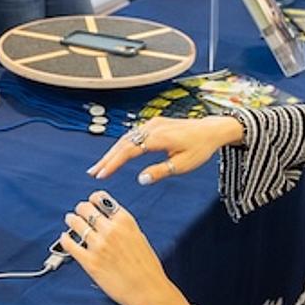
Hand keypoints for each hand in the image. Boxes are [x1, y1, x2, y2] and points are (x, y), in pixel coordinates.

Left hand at [59, 191, 191, 304]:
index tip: (90, 201)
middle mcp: (111, 230)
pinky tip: (65, 238)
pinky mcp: (90, 262)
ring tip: (70, 220)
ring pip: (76, 224)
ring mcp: (99, 245)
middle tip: (78, 211)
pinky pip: (70, 245)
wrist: (148, 290)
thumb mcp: (139, 237)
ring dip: (71, 220)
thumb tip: (110, 221)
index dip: (93, 198)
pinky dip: (65, 239)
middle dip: (80, 208)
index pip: (101, 199)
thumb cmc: (147, 268)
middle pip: (86, 209)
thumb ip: (123, 227)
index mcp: (125, 221)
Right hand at [87, 115, 243, 184]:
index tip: (102, 175)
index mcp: (159, 137)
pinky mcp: (153, 124)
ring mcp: (151, 124)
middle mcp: (152, 127)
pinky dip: (122, 146)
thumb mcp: (183, 164)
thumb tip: (141, 180)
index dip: (114, 163)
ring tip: (100, 167)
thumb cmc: (199, 148)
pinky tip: (115, 156)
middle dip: (107, 158)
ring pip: (126, 138)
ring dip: (112, 152)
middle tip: (93, 173)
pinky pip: (133, 135)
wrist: (211, 130)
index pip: (130, 150)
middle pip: (123, 143)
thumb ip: (161, 171)